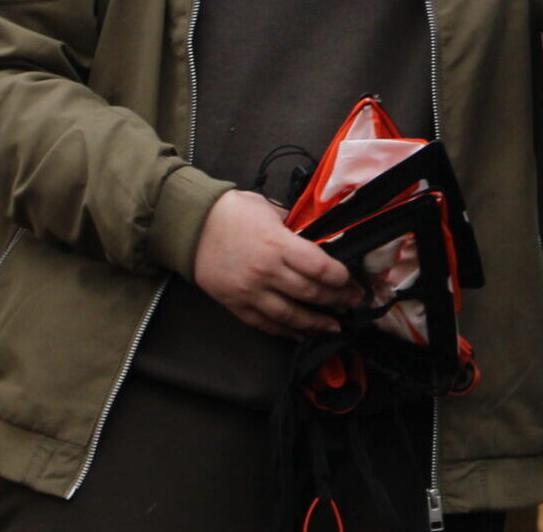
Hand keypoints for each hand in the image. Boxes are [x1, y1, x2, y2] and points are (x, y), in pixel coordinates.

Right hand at [189, 189, 358, 337]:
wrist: (191, 226)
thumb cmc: (232, 212)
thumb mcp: (269, 210)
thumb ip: (294, 227)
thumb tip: (318, 238)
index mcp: (277, 244)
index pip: (319, 267)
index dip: (341, 278)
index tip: (352, 281)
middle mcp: (266, 271)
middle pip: (310, 293)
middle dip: (337, 300)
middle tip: (352, 302)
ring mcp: (250, 292)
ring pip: (291, 315)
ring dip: (316, 323)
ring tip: (333, 325)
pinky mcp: (236, 305)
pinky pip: (266, 324)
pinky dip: (286, 331)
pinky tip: (302, 333)